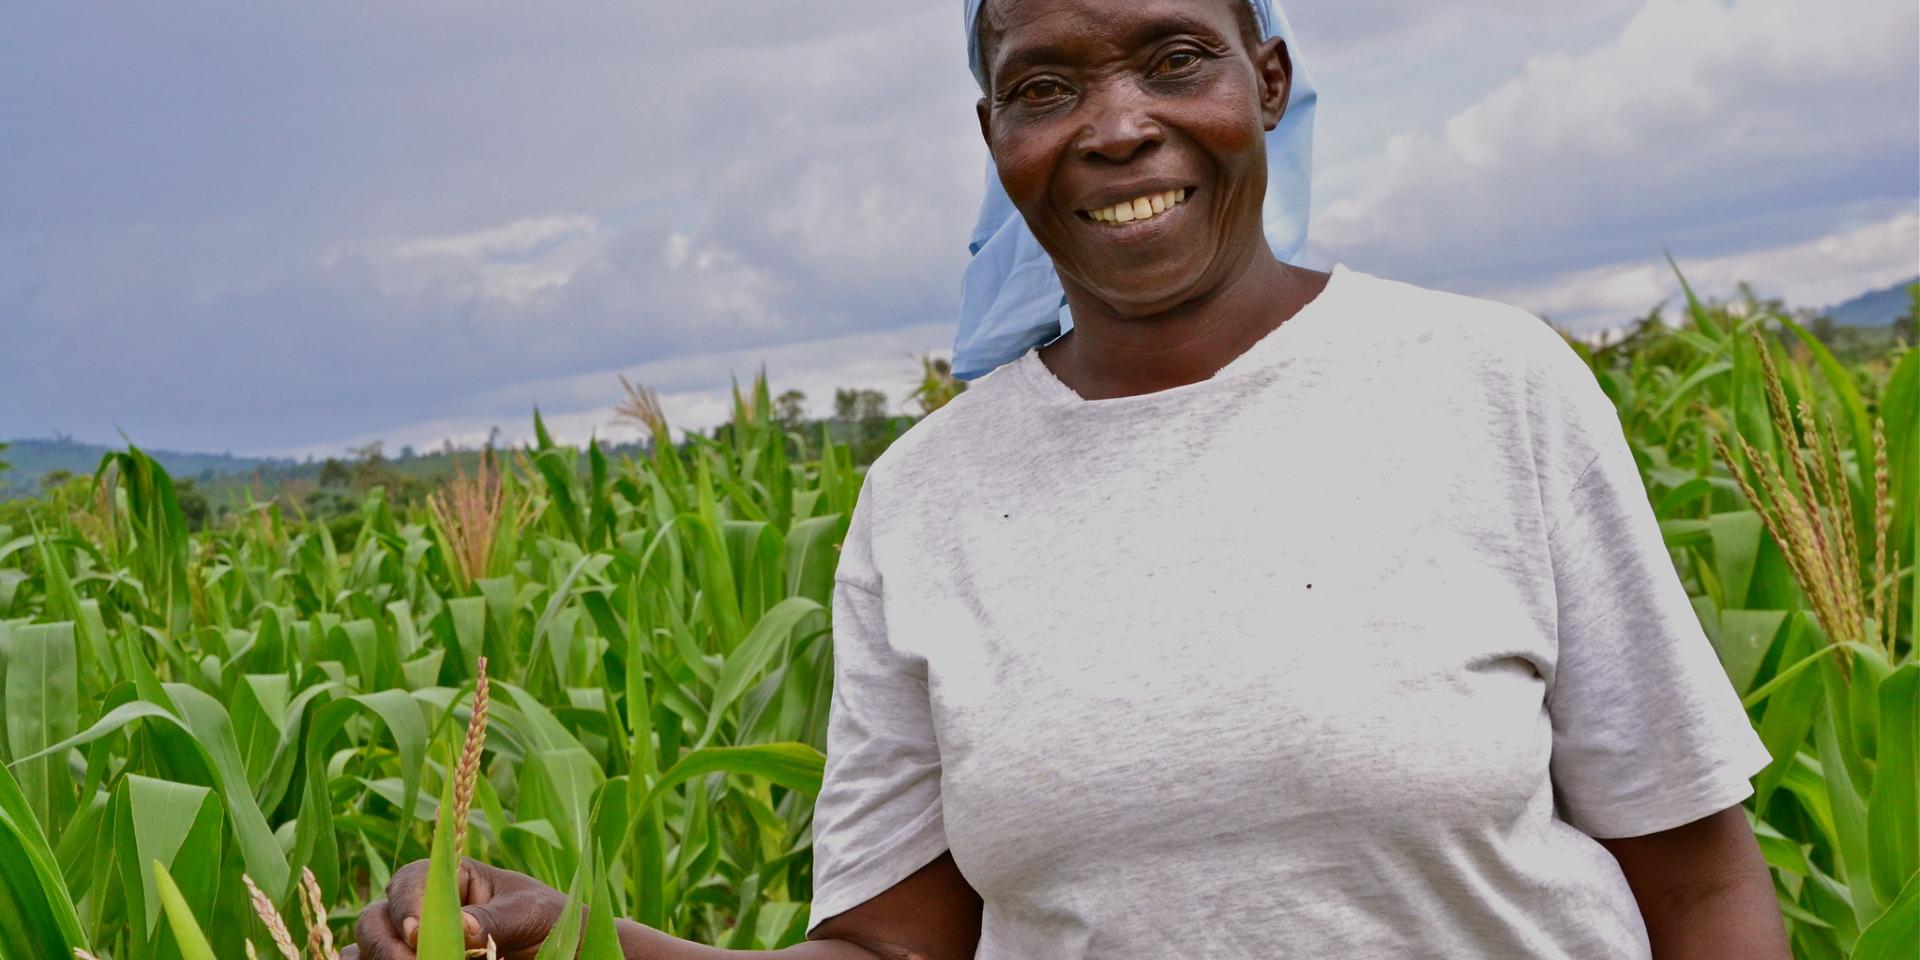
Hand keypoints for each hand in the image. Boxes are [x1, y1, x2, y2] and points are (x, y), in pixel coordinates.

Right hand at [343, 858, 568, 959]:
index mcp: (448, 878)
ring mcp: (410, 942)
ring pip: (365, 947)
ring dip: (375, 957)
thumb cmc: (546, 920)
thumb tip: (461, 927)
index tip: (418, 933)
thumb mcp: (529, 913)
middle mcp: (420, 908)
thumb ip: (495, 918)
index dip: (407, 905)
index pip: (409, 881)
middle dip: (387, 943)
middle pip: (375, 918)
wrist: (560, 946)